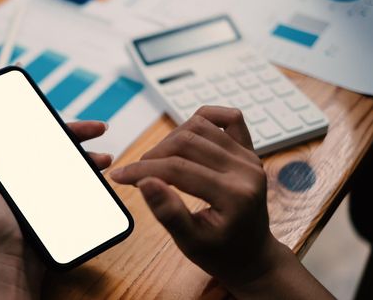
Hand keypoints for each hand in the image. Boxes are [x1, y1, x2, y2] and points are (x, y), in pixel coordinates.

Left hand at [0, 104, 111, 299]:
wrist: (9, 263)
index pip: (23, 131)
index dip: (42, 117)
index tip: (58, 110)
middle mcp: (19, 172)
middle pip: (51, 143)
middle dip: (76, 133)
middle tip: (97, 128)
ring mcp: (38, 188)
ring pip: (67, 162)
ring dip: (87, 155)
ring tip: (104, 157)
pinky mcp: (52, 203)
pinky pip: (73, 184)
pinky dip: (88, 177)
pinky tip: (99, 176)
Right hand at [111, 106, 332, 298]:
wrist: (253, 256)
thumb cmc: (221, 254)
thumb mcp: (190, 243)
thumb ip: (168, 212)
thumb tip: (144, 182)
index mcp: (234, 195)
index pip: (178, 169)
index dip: (142, 170)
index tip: (119, 176)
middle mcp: (246, 170)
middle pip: (187, 142)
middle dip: (154, 155)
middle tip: (138, 173)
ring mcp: (249, 157)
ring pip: (201, 125)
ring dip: (171, 138)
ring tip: (159, 160)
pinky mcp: (249, 150)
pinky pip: (229, 119)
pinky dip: (204, 118)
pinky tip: (187, 133)